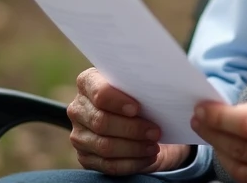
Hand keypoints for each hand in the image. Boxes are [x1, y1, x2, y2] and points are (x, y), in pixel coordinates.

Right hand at [67, 67, 193, 174]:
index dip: (118, 101)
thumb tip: (167, 86)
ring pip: (105, 146)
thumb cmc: (141, 96)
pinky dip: (132, 163)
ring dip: (134, 148)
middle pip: (102, 122)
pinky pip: (108, 165)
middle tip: (156, 132)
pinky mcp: (86, 157)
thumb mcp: (141, 85)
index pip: (99, 92)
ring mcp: (79, 134)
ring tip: (154, 146)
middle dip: (132, 129)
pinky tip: (148, 158)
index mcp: (88, 82)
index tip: (138, 108)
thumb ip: (144, 83)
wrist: (138, 118)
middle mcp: (78, 108)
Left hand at [192, 90, 246, 182]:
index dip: (222, 118)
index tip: (204, 109)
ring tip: (210, 135)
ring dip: (221, 152)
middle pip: (242, 148)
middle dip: (215, 133)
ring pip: (243, 170)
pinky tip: (231, 153)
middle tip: (200, 120)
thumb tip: (244, 110)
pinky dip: (238, 168)